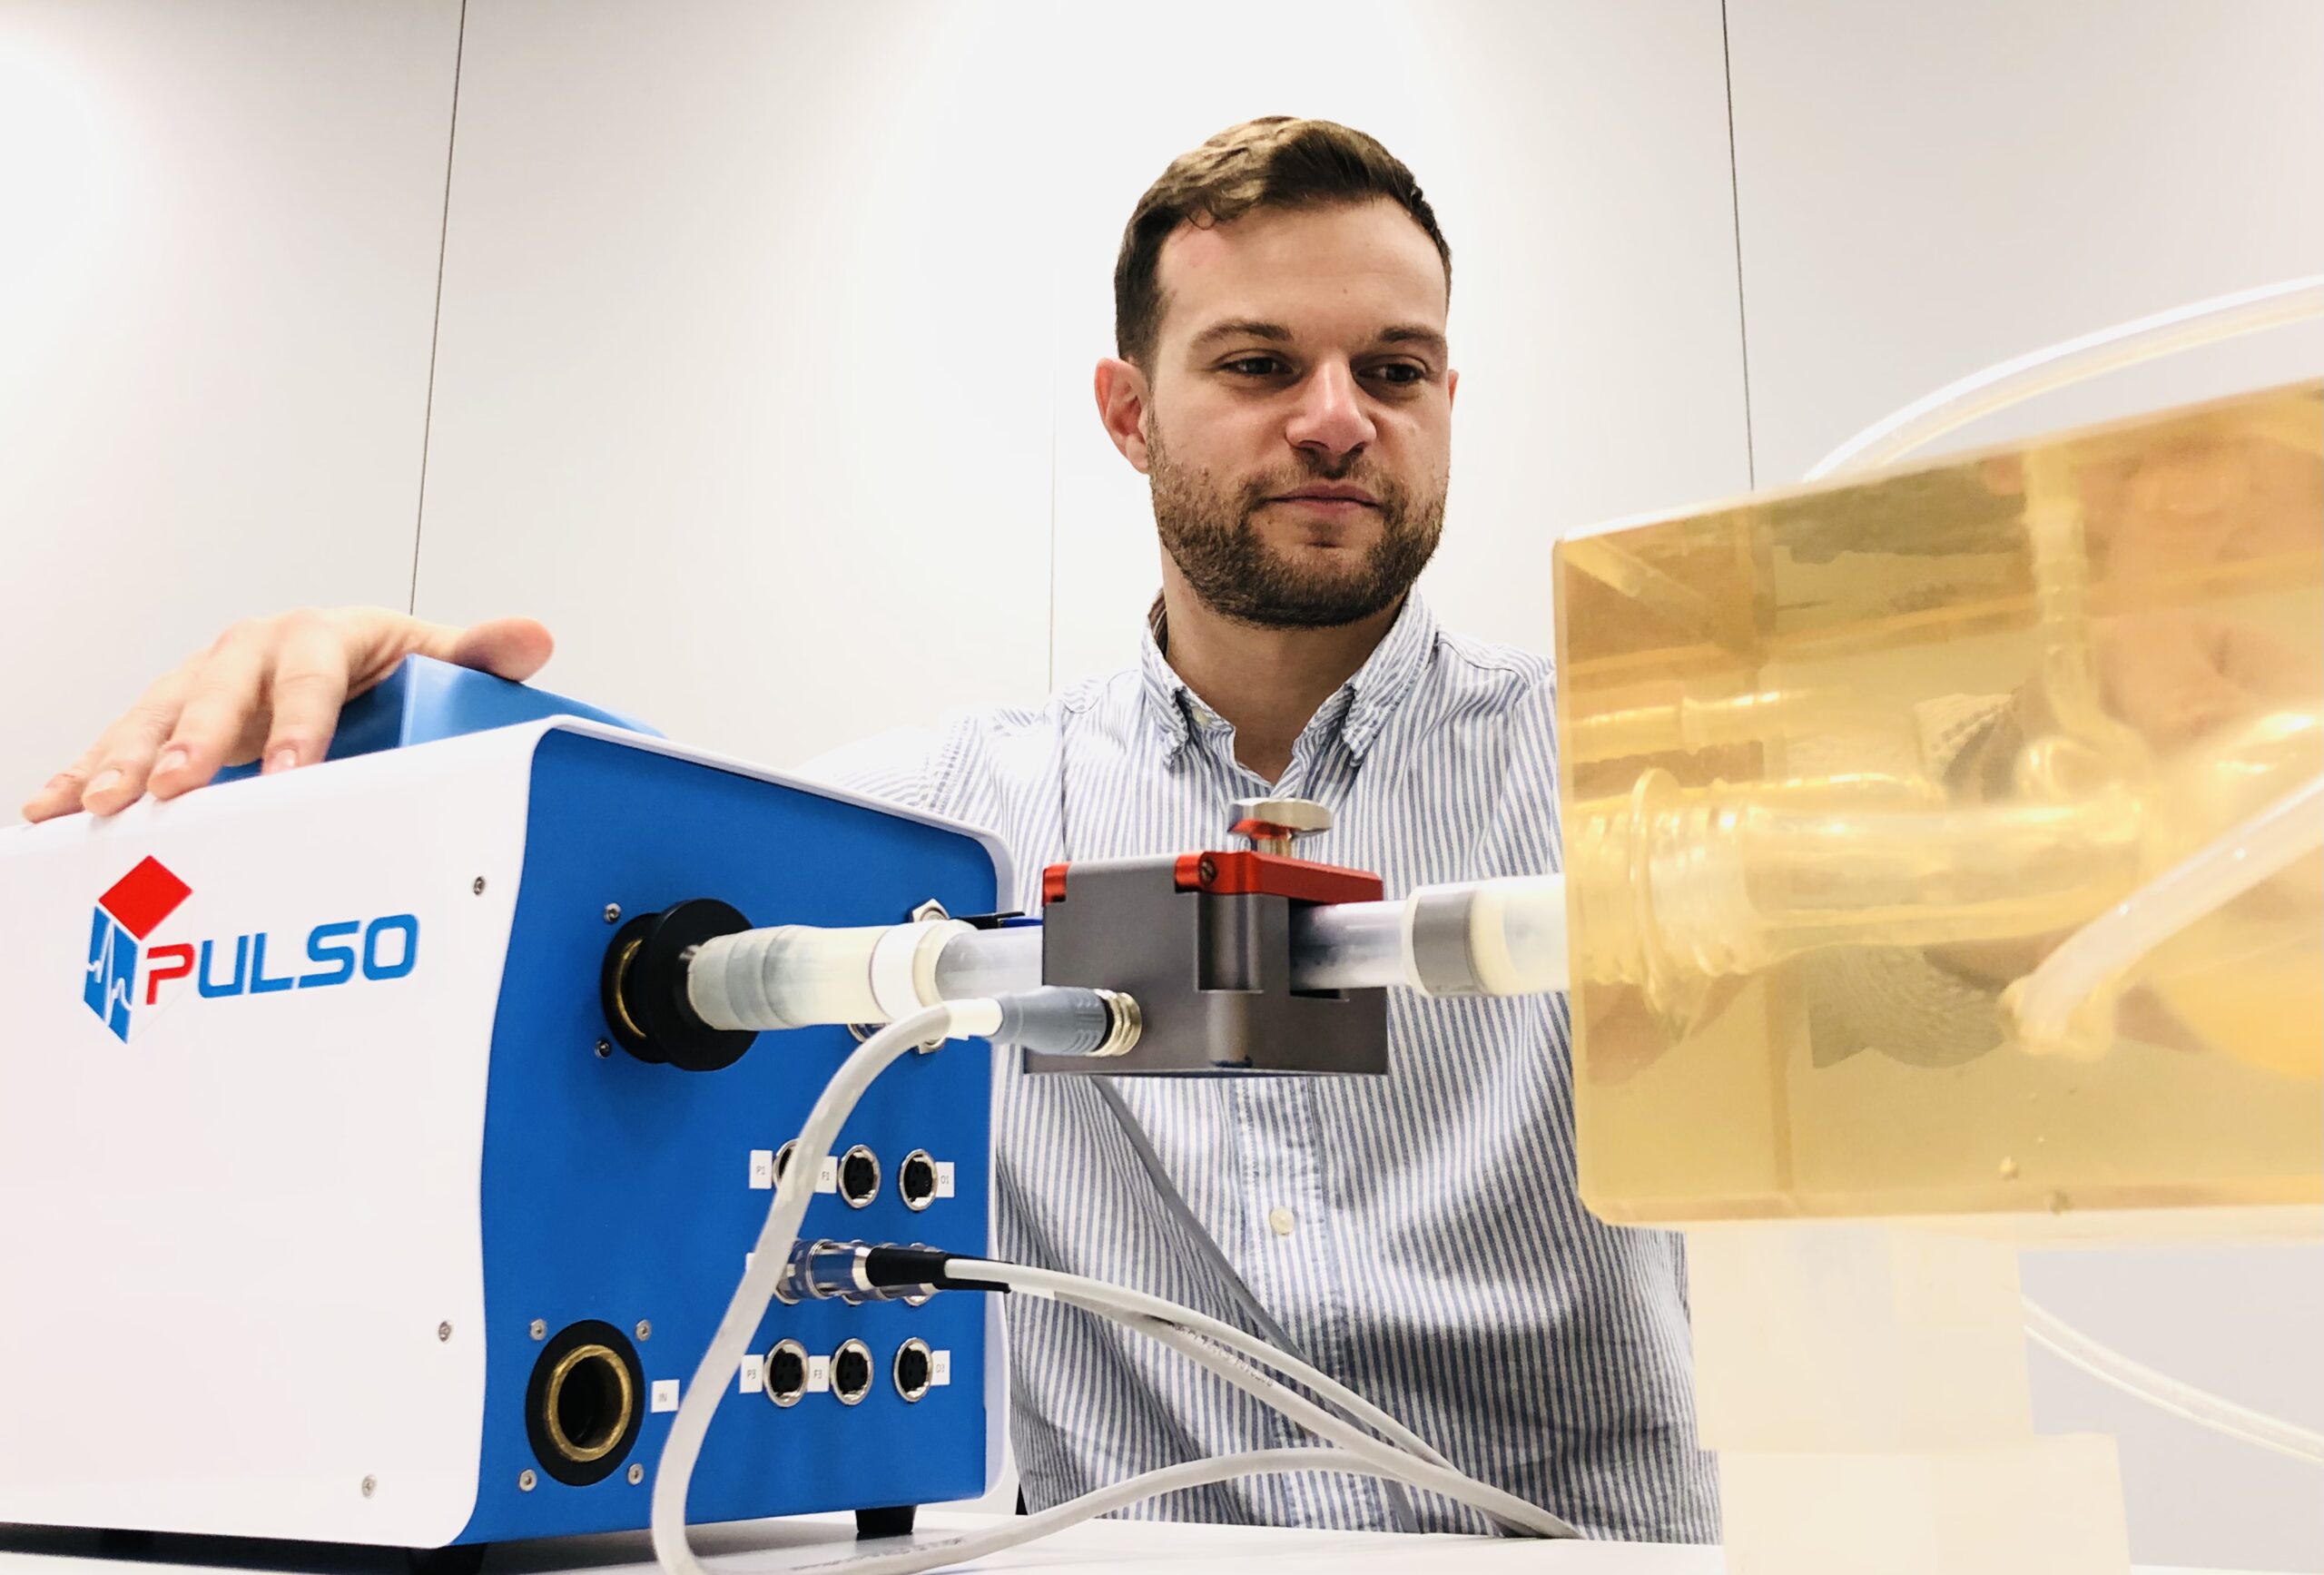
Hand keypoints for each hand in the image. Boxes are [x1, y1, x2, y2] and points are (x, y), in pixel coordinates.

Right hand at [22, 608, 552, 822]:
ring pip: (155, 715)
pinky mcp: (171, 717)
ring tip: (100, 804)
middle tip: (176, 787)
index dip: (298, 722)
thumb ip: (480, 653)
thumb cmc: (387, 664)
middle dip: (193, 739)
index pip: (310, 675)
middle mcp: (252, 651)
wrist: (345, 659)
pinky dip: (84, 771)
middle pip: (217, 690)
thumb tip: (532, 637)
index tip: (290, 771)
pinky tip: (52, 810)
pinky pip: (120, 742)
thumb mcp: (436, 656)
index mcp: (320, 634)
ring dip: (126, 758)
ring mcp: (205, 682)